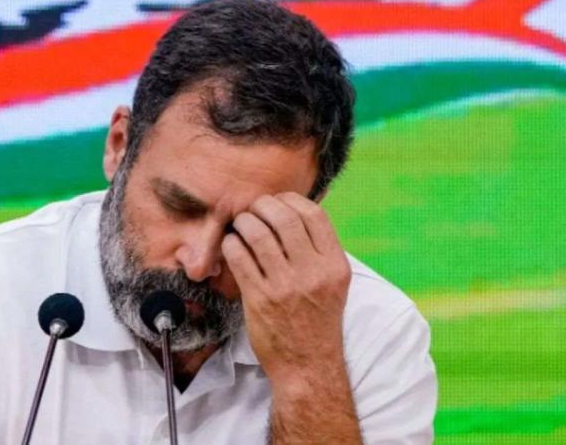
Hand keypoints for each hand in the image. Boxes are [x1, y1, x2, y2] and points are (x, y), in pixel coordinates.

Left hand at [221, 192, 351, 385]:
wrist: (307, 365)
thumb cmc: (317, 322)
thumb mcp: (332, 284)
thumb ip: (319, 251)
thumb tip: (294, 215)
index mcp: (334, 265)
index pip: (314, 215)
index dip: (291, 200)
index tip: (277, 202)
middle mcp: (313, 272)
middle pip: (284, 218)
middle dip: (262, 206)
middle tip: (253, 211)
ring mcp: (285, 285)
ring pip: (257, 233)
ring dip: (243, 223)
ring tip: (240, 226)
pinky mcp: (260, 298)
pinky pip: (239, 257)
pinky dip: (231, 245)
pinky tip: (231, 246)